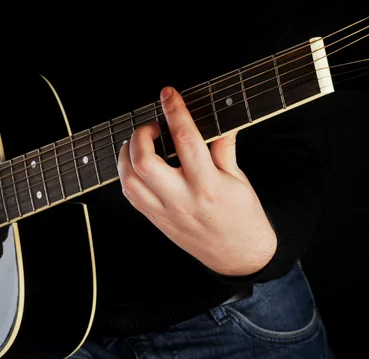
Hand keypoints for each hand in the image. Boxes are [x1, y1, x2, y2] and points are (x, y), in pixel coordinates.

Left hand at [117, 87, 276, 276]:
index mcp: (208, 186)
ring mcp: (164, 212)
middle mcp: (182, 199)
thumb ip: (224, 149)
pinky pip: (130, 194)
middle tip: (152, 127)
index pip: (186, 141)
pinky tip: (137, 164)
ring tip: (140, 143)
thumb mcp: (239, 180)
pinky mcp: (155, 219)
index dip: (175, 112)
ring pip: (129, 179)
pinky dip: (127, 173)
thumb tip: (218, 122)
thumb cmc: (241, 217)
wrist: (237, 256)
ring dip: (126, 154)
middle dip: (141, 135)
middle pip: (144, 162)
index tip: (169, 94)